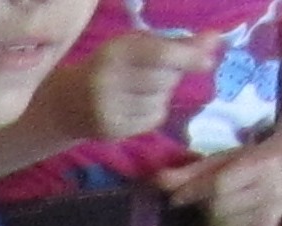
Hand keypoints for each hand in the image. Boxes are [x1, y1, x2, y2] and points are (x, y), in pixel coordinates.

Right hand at [98, 28, 225, 140]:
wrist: (67, 103)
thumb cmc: (111, 67)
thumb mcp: (138, 47)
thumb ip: (176, 44)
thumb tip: (214, 39)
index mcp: (115, 52)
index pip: (160, 56)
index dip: (188, 58)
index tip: (208, 63)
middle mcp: (108, 81)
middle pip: (164, 80)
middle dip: (172, 76)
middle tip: (157, 74)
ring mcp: (108, 109)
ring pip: (161, 101)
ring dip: (161, 95)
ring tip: (142, 91)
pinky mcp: (112, 130)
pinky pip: (154, 119)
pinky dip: (153, 112)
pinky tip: (136, 107)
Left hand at [160, 140, 281, 225]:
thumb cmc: (243, 165)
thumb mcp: (219, 161)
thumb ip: (188, 172)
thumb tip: (156, 180)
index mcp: (263, 164)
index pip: (220, 184)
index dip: (193, 192)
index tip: (176, 198)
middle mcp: (273, 190)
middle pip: (218, 208)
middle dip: (201, 206)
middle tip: (198, 203)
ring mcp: (271, 214)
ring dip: (207, 221)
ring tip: (212, 210)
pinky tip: (223, 220)